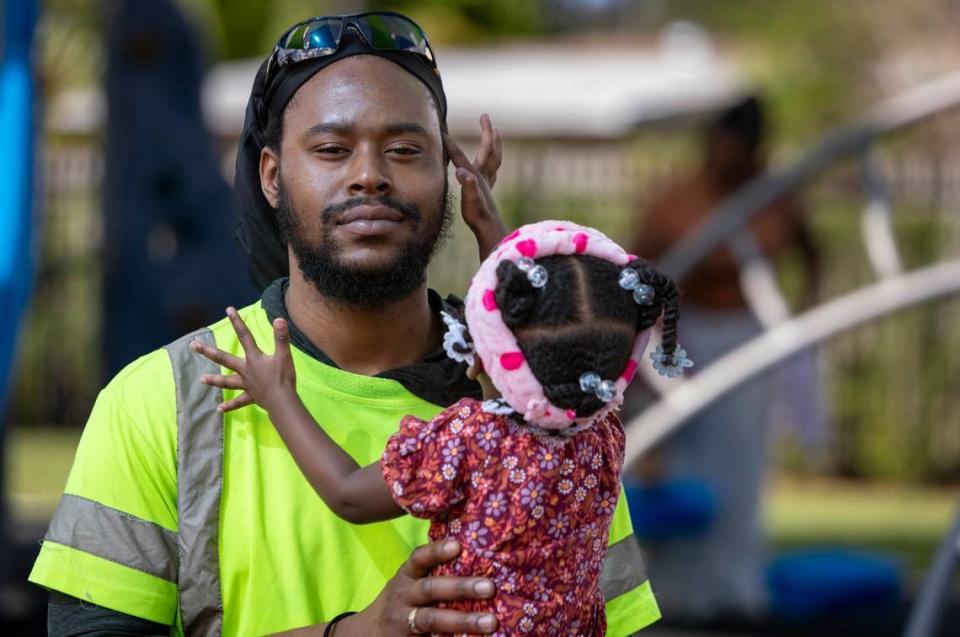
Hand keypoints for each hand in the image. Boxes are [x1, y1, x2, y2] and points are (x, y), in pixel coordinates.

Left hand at [190, 307, 295, 413]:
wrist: (281, 402)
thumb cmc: (283, 378)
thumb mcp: (284, 355)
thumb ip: (281, 337)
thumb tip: (279, 319)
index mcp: (254, 358)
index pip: (245, 336)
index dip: (237, 322)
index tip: (229, 310)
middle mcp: (245, 370)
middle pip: (224, 359)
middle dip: (208, 352)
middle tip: (193, 346)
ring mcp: (247, 384)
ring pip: (227, 382)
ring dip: (214, 380)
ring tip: (201, 379)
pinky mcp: (251, 397)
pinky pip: (238, 402)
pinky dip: (229, 406)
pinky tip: (219, 410)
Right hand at [340, 539, 497, 635]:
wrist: (369, 631)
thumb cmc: (402, 599)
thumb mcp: (409, 581)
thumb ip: (433, 571)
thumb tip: (476, 556)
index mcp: (406, 576)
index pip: (419, 559)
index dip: (437, 551)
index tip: (458, 545)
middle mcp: (404, 595)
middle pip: (430, 589)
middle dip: (459, 587)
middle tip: (489, 587)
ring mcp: (405, 620)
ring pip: (433, 619)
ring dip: (463, 620)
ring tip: (490, 621)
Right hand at [445, 114, 507, 260]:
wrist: (489, 227)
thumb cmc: (476, 215)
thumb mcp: (469, 201)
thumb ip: (467, 185)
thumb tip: (462, 172)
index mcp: (474, 175)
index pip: (459, 155)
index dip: (449, 144)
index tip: (440, 131)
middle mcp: (482, 174)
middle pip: (487, 148)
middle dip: (485, 130)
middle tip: (485, 115)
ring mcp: (487, 180)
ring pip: (494, 156)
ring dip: (495, 141)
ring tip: (496, 130)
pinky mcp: (487, 187)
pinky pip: (493, 168)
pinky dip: (494, 159)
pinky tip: (492, 161)